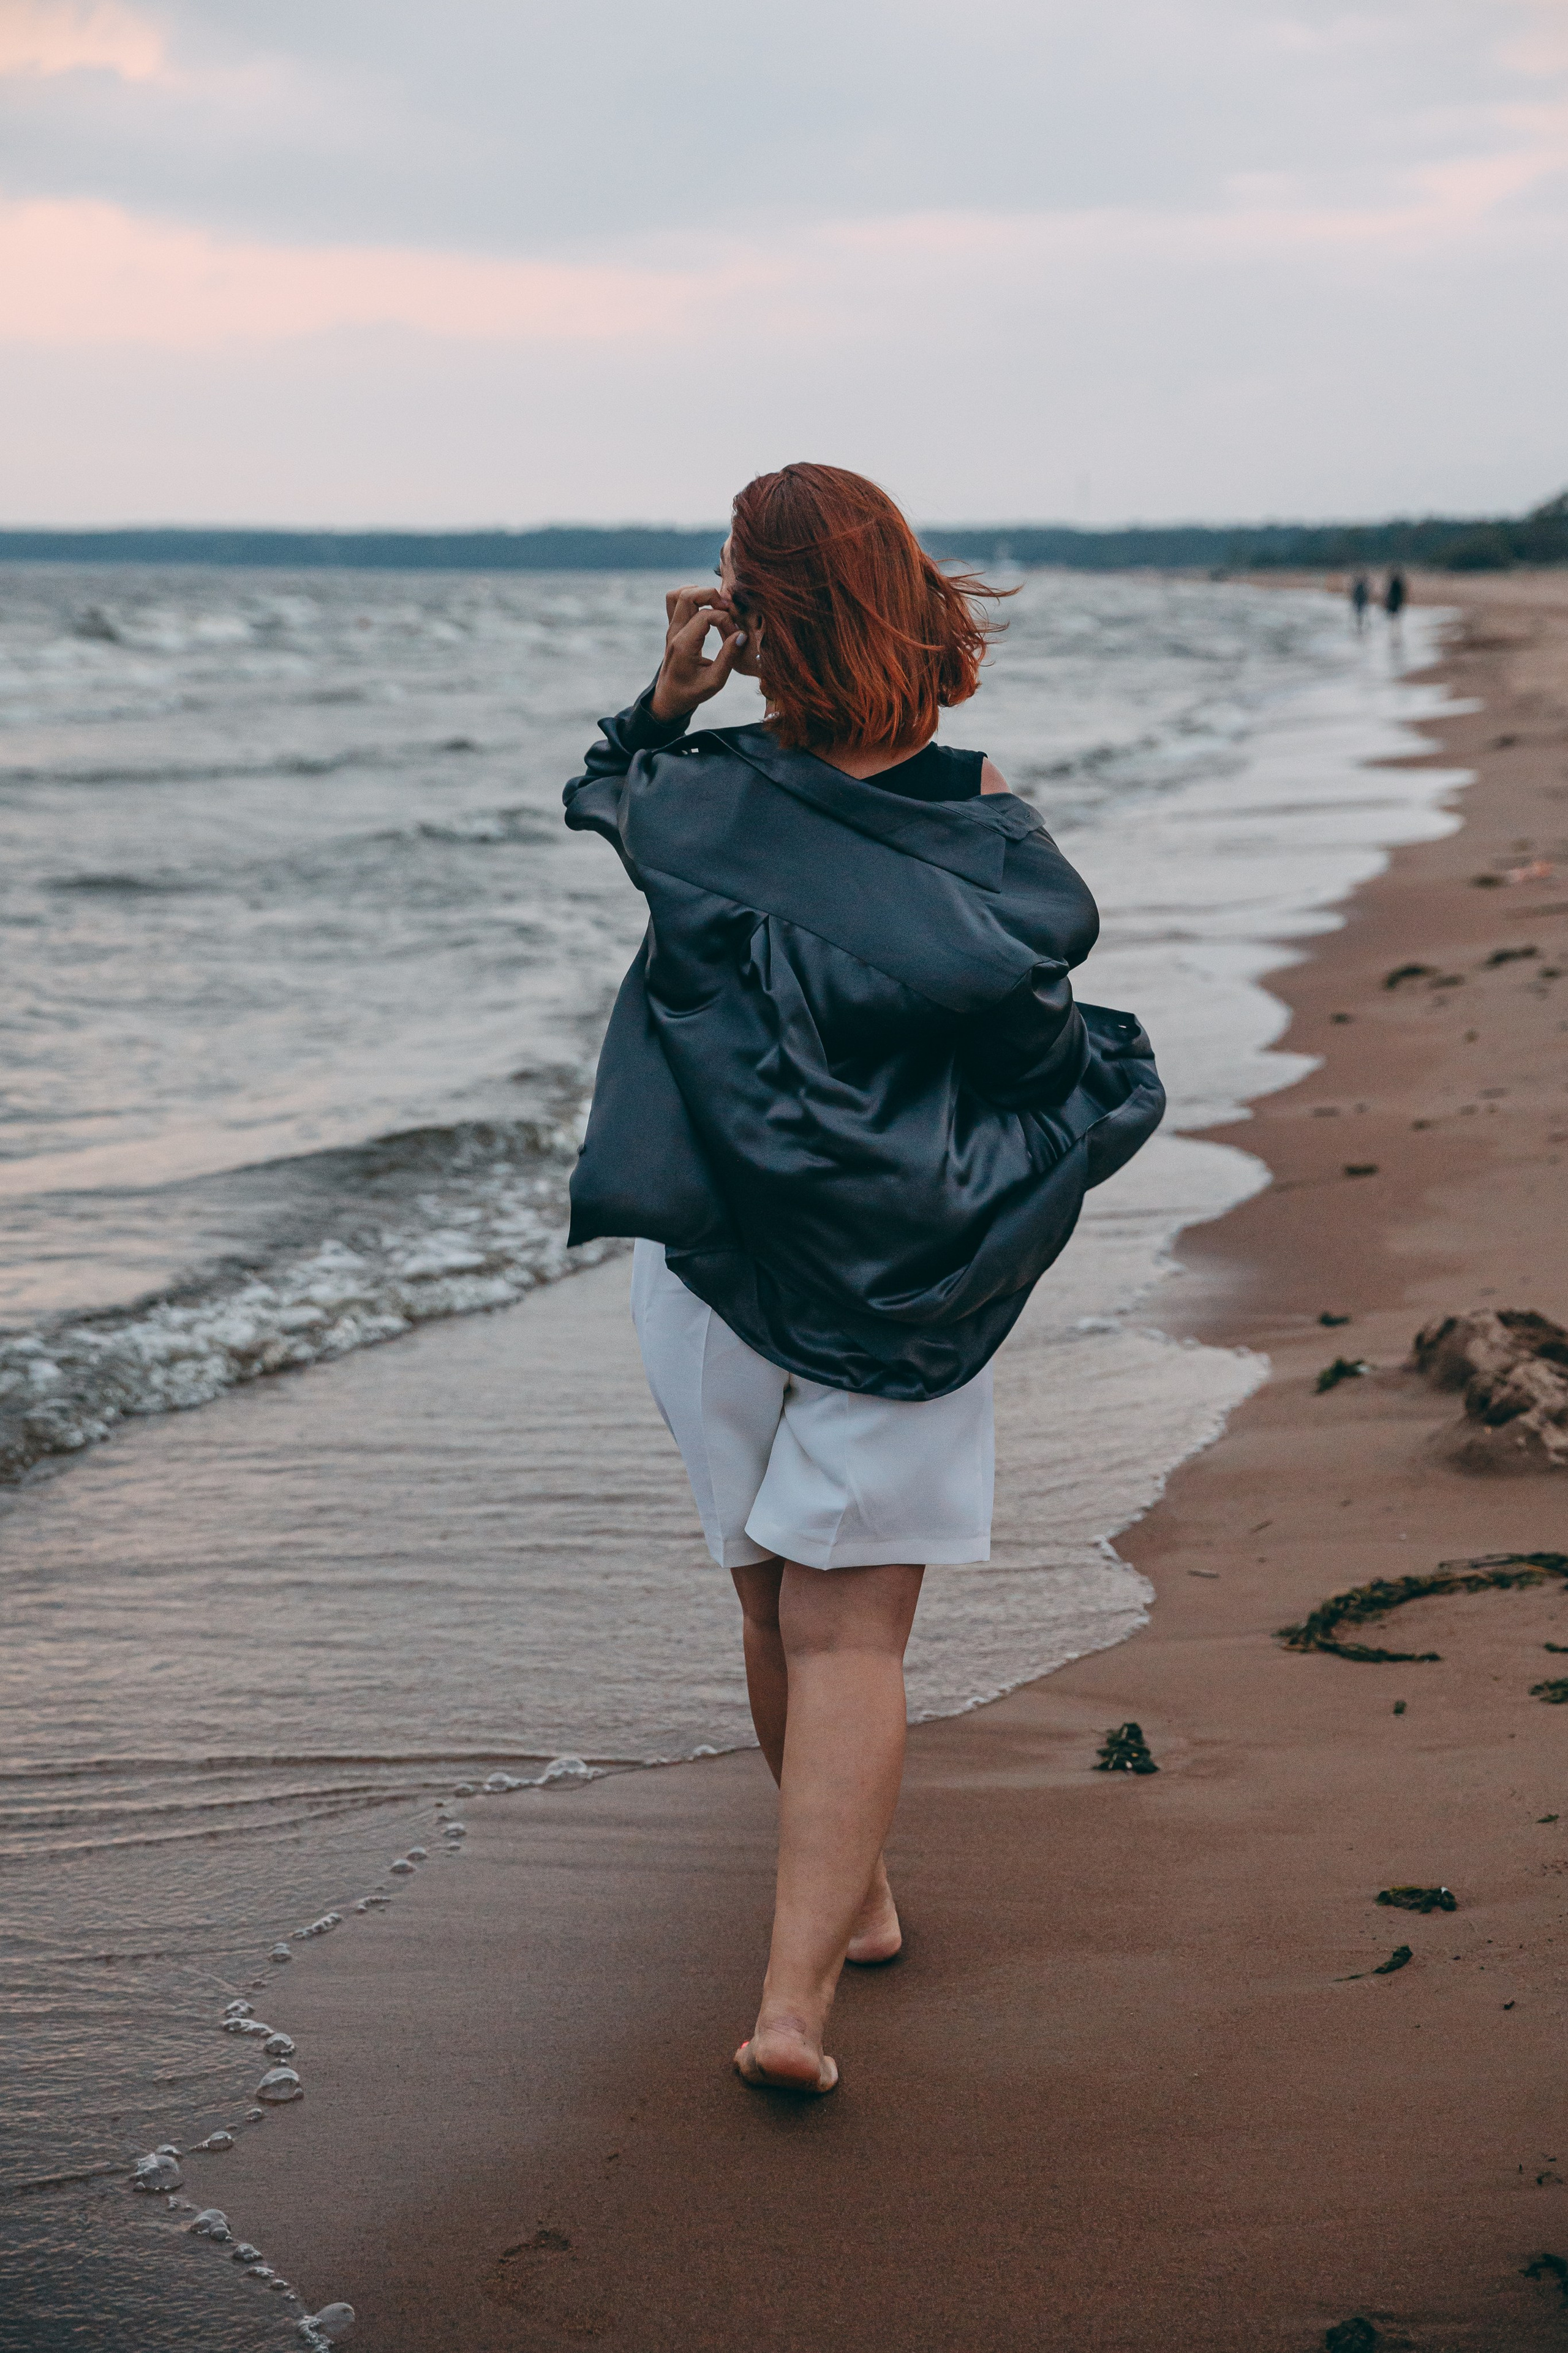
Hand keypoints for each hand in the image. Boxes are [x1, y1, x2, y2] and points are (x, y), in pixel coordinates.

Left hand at [649, 584, 746, 721]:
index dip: (726, 620)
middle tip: (727, 608)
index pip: (706, 616)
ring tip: (716, 605)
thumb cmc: (692, 692)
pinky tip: (706, 606)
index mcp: (683, 645)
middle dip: (711, 595)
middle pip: (688, 595)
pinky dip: (691, 596)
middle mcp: (674, 633)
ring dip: (699, 592)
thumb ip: (728, 657)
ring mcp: (671, 628)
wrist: (669, 697)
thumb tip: (741, 634)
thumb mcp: (715, 681)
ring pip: (678, 594)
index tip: (734, 635)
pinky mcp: (672, 627)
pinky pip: (675, 600)